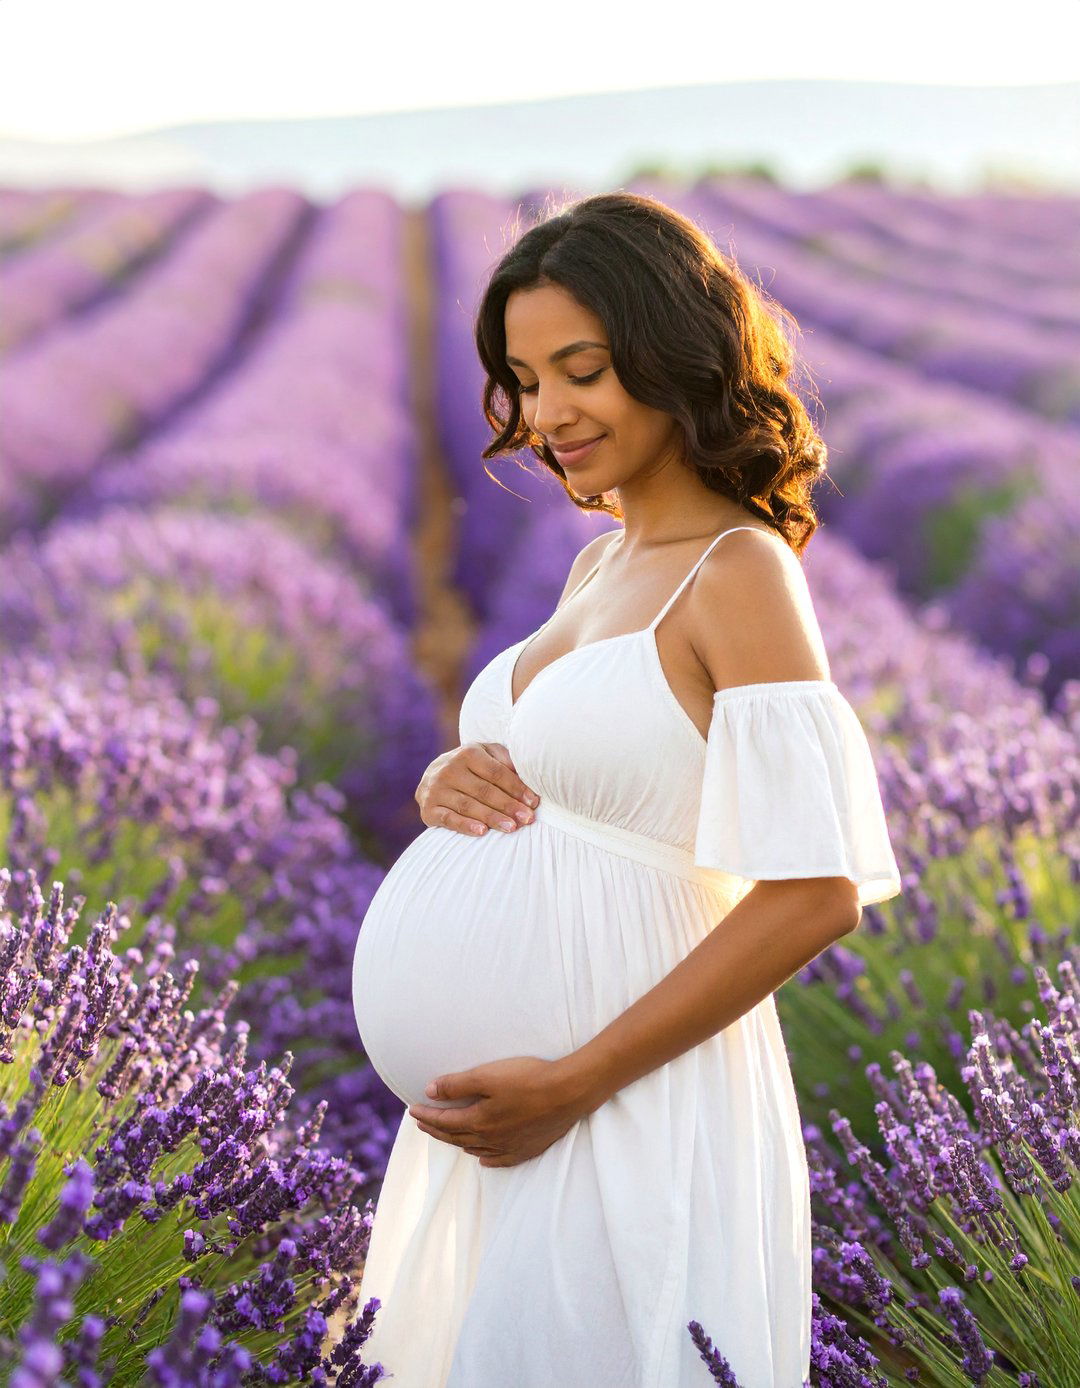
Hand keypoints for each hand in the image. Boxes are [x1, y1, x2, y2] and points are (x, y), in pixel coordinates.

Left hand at [407, 1056, 595, 1167]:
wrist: (569, 1093)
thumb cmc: (528, 1079)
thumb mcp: (488, 1075)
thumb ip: (457, 1084)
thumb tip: (429, 1091)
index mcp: (479, 1121)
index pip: (444, 1120)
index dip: (427, 1115)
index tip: (412, 1110)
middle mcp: (491, 1139)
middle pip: (456, 1136)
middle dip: (436, 1129)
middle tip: (422, 1123)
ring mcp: (510, 1146)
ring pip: (475, 1148)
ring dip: (457, 1142)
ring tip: (447, 1135)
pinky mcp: (527, 1148)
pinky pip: (500, 1159)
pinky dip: (486, 1158)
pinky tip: (483, 1158)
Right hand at [415, 743, 539, 837]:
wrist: (433, 775)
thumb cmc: (470, 766)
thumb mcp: (486, 754)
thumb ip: (505, 759)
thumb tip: (527, 772)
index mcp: (467, 753)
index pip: (497, 773)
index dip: (516, 788)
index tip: (533, 802)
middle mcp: (449, 769)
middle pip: (484, 791)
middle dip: (508, 806)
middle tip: (527, 818)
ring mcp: (436, 789)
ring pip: (468, 806)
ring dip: (492, 818)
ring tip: (512, 827)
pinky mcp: (428, 809)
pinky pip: (449, 819)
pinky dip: (465, 826)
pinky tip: (482, 832)